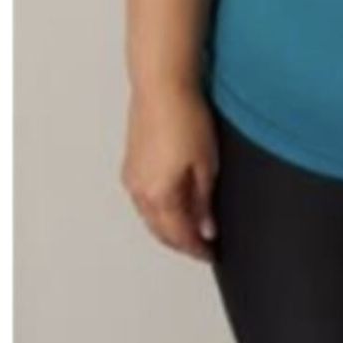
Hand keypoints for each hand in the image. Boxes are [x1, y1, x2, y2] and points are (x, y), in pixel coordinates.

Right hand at [122, 82, 219, 259]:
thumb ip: (204, 201)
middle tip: (202, 248)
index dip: (196, 248)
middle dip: (181, 242)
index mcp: (159, 194)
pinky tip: (175, 207)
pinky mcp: (132, 165)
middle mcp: (139, 190)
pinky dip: (160, 211)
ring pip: (150, 216)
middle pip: (161, 230)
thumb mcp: (206, 165)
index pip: (179, 234)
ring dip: (169, 228)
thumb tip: (206, 227)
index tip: (210, 254)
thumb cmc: (186, 119)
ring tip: (192, 231)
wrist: (163, 88)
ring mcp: (132, 177)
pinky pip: (145, 200)